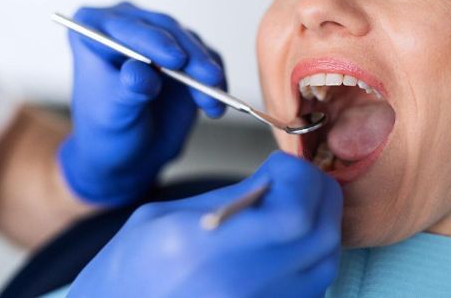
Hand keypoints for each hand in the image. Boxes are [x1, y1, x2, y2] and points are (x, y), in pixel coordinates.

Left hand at [59, 2, 226, 206]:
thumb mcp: (114, 114)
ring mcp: (159, 36)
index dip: (153, 41)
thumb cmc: (109, 130)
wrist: (129, 152)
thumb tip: (142, 73)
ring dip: (206, 72)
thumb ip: (128, 91)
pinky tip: (215, 106)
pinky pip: (208, 58)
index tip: (176, 61)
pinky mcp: (186, 53)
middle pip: (165, 30)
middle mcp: (127, 25)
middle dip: (191, 56)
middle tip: (208, 78)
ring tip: (211, 102)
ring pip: (191, 42)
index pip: (126, 28)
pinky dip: (216, 81)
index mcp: (93, 30)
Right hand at [67, 151, 342, 297]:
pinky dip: (310, 257)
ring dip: (320, 224)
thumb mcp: (164, 217)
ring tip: (293, 206)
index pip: (292, 212)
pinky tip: (286, 242)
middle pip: (320, 235)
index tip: (282, 165)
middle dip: (318, 195)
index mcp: (205, 250)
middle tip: (297, 179)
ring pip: (325, 262)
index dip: (300, 178)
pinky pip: (311, 286)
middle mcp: (240, 287)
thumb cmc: (126, 273)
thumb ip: (230, 198)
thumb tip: (277, 177)